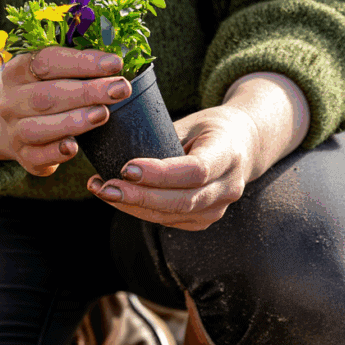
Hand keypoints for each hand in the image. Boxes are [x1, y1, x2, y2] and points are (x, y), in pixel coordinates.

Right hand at [0, 46, 130, 176]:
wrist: (18, 126)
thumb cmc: (48, 92)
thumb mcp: (56, 74)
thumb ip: (79, 66)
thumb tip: (114, 63)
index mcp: (17, 72)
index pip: (46, 62)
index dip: (82, 62)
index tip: (115, 64)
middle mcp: (10, 101)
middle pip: (46, 95)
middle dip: (87, 92)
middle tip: (120, 89)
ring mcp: (14, 131)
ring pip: (38, 127)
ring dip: (73, 121)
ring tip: (103, 114)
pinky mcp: (24, 156)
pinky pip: (36, 157)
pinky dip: (54, 153)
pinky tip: (73, 148)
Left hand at [87, 72, 309, 229]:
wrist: (242, 146)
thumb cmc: (209, 128)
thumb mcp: (190, 124)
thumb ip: (161, 141)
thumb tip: (114, 149)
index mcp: (229, 154)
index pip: (195, 171)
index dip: (160, 174)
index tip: (127, 168)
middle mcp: (229, 187)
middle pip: (181, 200)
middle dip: (139, 196)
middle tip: (104, 187)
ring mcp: (218, 209)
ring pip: (170, 215)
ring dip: (132, 206)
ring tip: (101, 190)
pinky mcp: (204, 221)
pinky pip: (168, 221)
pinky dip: (140, 211)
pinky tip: (117, 198)